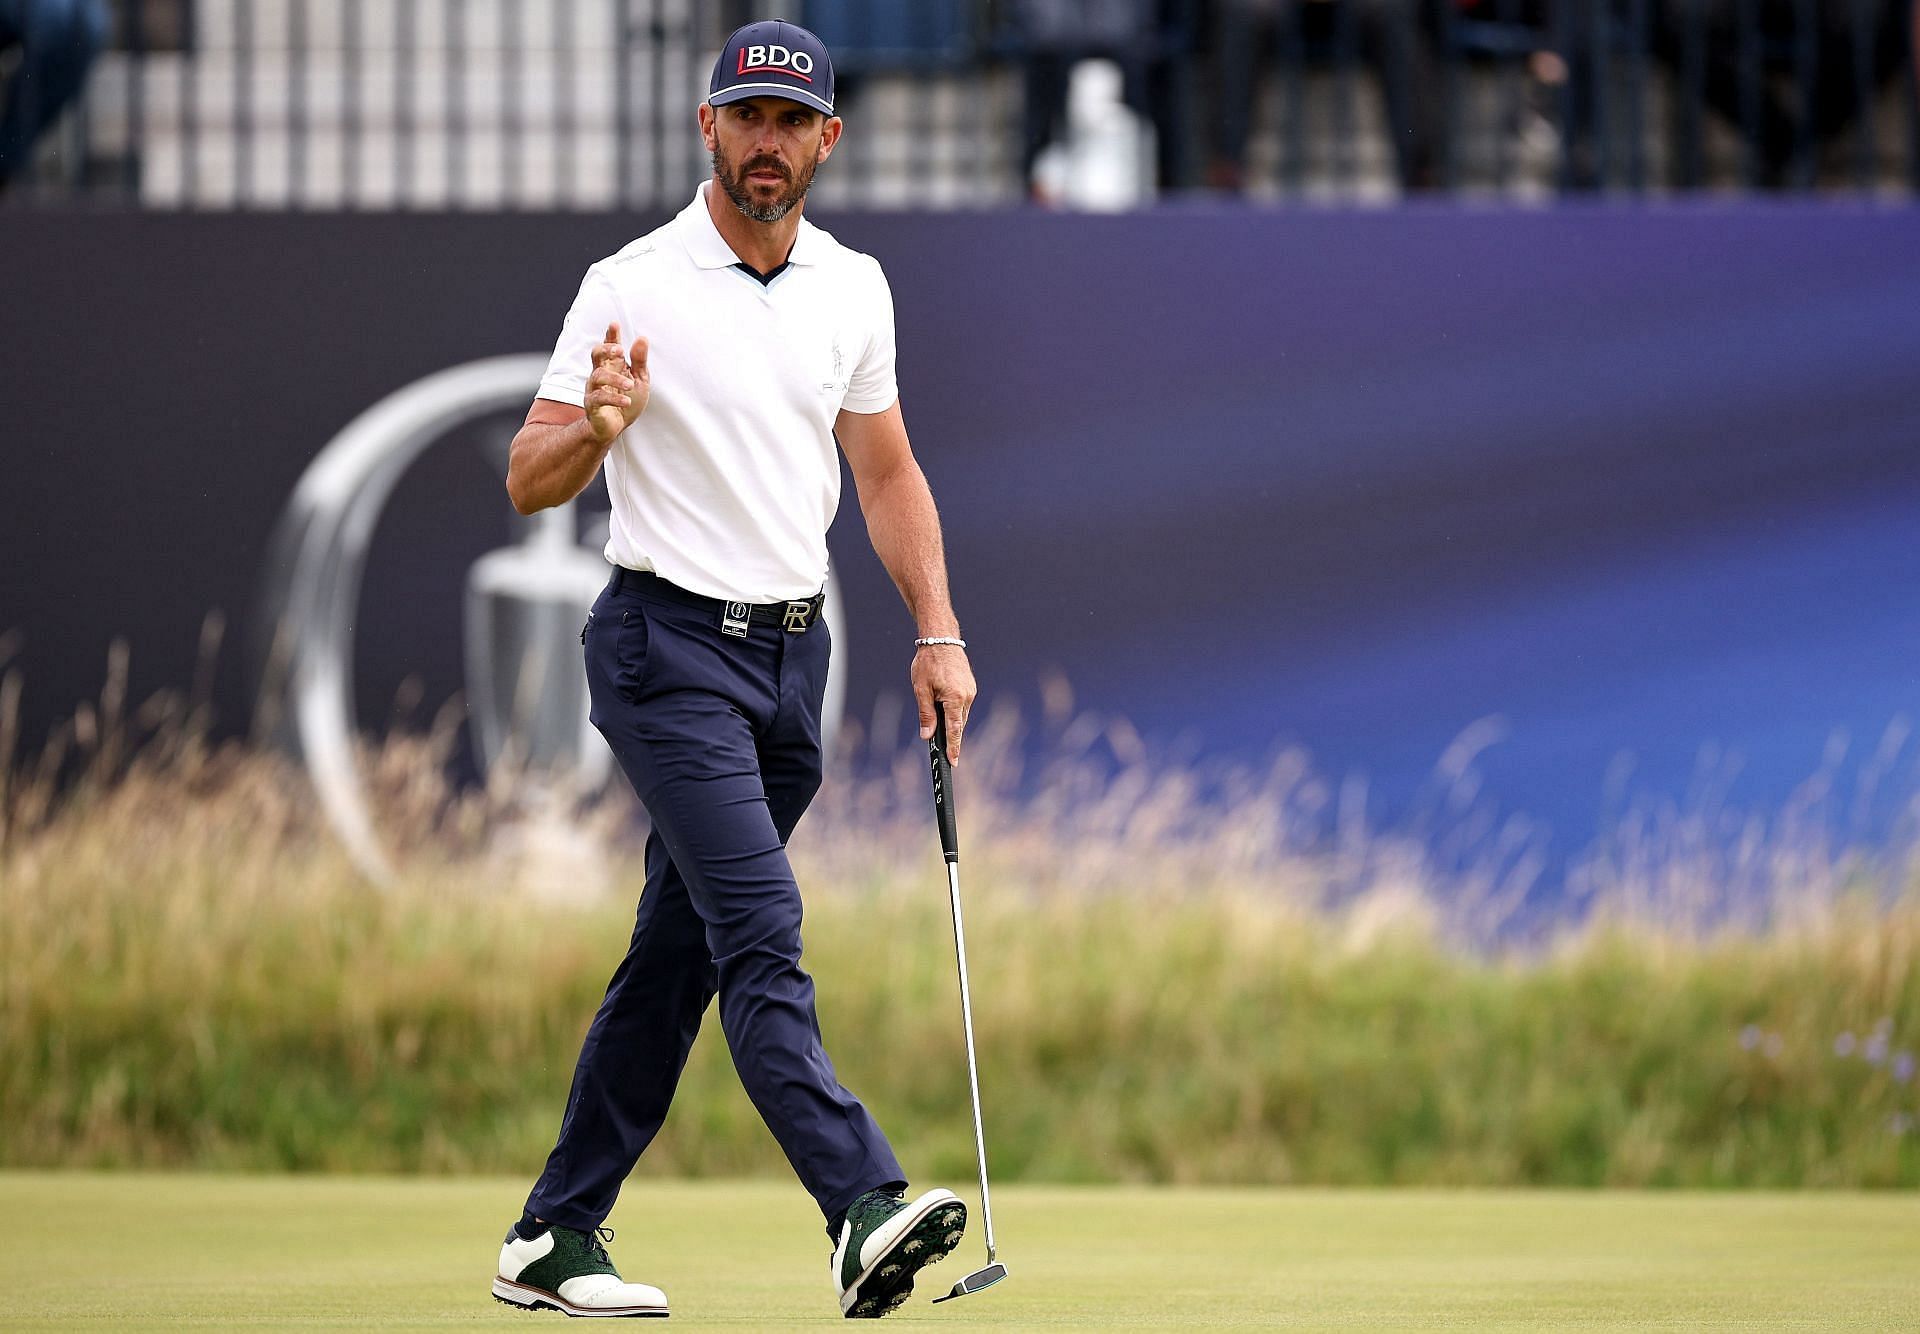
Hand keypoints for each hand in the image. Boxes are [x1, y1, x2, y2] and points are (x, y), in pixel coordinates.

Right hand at [585, 322, 649, 443]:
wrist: (615, 428)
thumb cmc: (627, 401)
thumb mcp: (639, 380)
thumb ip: (639, 361)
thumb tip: (642, 338)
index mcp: (613, 365)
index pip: (610, 346)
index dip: (611, 335)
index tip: (614, 324)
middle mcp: (601, 374)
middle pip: (596, 354)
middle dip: (605, 349)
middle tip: (619, 351)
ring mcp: (594, 388)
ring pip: (597, 376)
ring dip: (615, 379)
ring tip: (630, 386)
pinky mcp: (592, 405)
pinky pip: (599, 398)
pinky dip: (614, 398)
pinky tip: (626, 401)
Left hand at [913, 644, 976, 762]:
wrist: (941, 639)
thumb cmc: (929, 662)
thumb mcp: (921, 689)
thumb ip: (925, 714)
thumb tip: (927, 735)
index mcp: (955, 697)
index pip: (955, 729)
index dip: (953, 747)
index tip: (954, 762)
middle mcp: (967, 696)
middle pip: (958, 724)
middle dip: (951, 737)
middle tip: (944, 752)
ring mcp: (970, 691)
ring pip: (960, 715)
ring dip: (951, 722)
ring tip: (938, 725)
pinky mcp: (970, 686)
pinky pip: (962, 705)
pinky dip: (954, 711)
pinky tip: (944, 710)